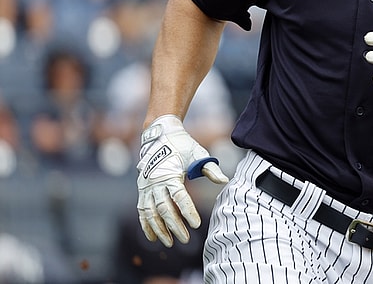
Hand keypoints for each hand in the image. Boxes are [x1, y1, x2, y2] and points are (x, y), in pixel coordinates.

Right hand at [136, 115, 228, 246]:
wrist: (160, 135)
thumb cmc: (182, 146)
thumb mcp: (198, 154)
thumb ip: (210, 169)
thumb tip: (224, 181)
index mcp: (170, 174)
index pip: (179, 197)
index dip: (188, 211)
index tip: (196, 224)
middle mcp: (155, 182)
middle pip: (164, 208)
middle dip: (174, 225)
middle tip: (186, 239)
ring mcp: (146, 187)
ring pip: (150, 212)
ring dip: (159, 229)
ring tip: (169, 243)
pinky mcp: (142, 190)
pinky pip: (142, 210)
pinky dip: (146, 225)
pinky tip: (153, 238)